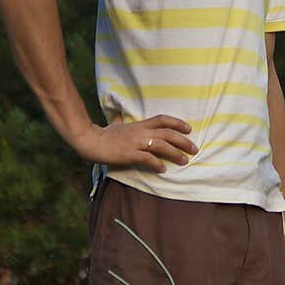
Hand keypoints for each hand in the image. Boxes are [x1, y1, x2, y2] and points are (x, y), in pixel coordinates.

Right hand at [73, 117, 197, 170]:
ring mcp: (135, 143)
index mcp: (139, 124)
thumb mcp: (116, 124)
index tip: (189, 128)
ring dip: (175, 153)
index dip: (177, 123)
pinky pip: (147, 158)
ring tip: (184, 161)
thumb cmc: (103, 134)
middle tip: (194, 149)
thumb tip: (118, 114)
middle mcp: (140, 132)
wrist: (90, 141)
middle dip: (183, 141)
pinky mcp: (129, 154)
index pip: (163, 119)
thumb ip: (121, 120)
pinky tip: (163, 169)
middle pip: (167, 133)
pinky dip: (157, 164)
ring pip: (161, 145)